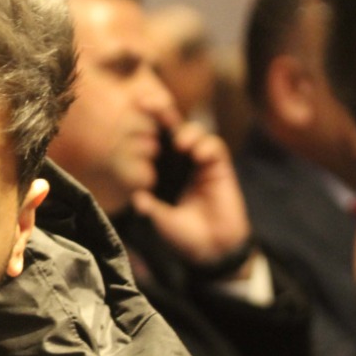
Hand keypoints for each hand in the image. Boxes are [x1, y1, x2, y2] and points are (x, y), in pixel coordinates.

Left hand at [131, 123, 252, 270]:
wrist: (212, 249)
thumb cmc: (183, 235)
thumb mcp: (163, 221)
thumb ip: (152, 208)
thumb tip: (137, 199)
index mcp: (161, 172)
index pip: (152, 144)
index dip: (145, 127)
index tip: (136, 109)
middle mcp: (179, 164)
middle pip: (172, 131)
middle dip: (165, 115)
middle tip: (154, 105)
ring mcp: (199, 164)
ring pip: (195, 134)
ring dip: (188, 134)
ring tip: (182, 145)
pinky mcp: (219, 169)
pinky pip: (215, 148)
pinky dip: (207, 146)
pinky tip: (199, 155)